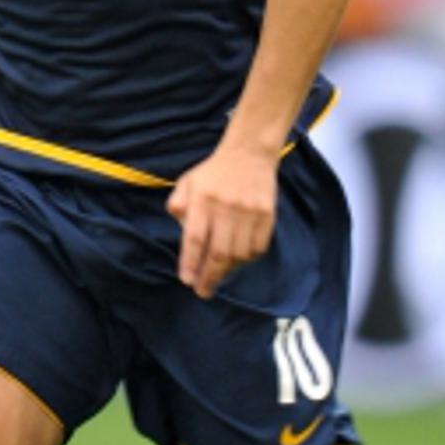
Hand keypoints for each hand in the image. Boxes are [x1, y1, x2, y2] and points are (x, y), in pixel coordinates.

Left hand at [166, 143, 278, 299]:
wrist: (249, 153)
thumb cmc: (213, 173)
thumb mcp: (187, 183)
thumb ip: (177, 206)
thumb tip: (181, 233)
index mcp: (203, 199)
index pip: (195, 238)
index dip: (190, 262)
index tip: (187, 280)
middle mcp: (226, 207)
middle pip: (218, 252)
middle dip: (209, 277)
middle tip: (203, 291)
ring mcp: (249, 211)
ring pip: (239, 254)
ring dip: (227, 270)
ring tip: (217, 276)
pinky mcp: (267, 214)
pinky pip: (257, 247)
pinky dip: (246, 259)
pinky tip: (237, 260)